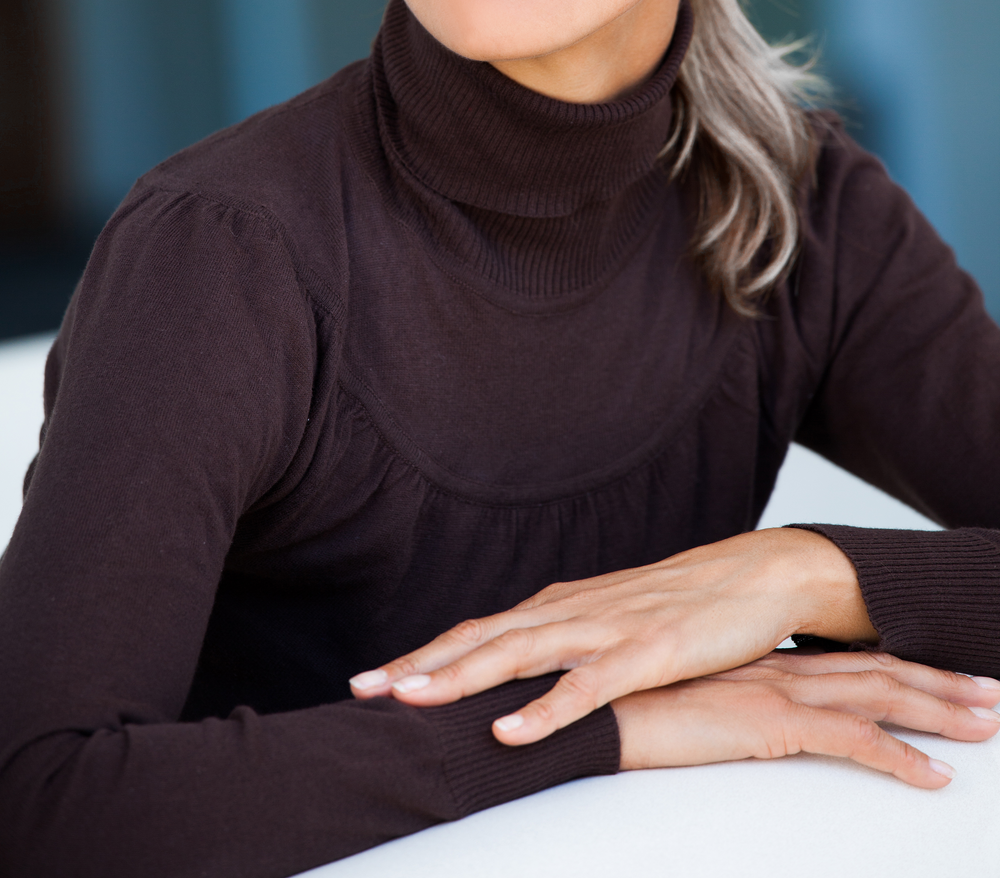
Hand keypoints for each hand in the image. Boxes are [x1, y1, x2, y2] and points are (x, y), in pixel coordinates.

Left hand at [350, 528, 876, 741]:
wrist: (757, 574)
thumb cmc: (684, 605)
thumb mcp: (613, 626)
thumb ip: (567, 648)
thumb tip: (519, 678)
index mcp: (560, 607)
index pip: (477, 632)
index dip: (422, 654)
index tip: (369, 680)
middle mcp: (571, 611)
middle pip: (481, 639)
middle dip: (419, 664)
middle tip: (362, 690)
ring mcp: (607, 629)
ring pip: (519, 654)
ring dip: (462, 677)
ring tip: (411, 699)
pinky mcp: (647, 651)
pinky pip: (588, 686)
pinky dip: (545, 709)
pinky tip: (510, 731)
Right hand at [612, 650, 999, 788]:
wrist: (592, 707)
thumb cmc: (630, 710)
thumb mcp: (689, 704)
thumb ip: (725, 705)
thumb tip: (744, 720)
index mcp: (765, 663)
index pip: (850, 661)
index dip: (903, 667)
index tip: (944, 674)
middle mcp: (780, 669)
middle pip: (879, 672)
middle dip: (941, 683)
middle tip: (991, 695)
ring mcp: (778, 691)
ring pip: (880, 697)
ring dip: (940, 710)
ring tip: (987, 724)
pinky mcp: (769, 721)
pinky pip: (852, 742)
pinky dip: (899, 759)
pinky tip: (934, 777)